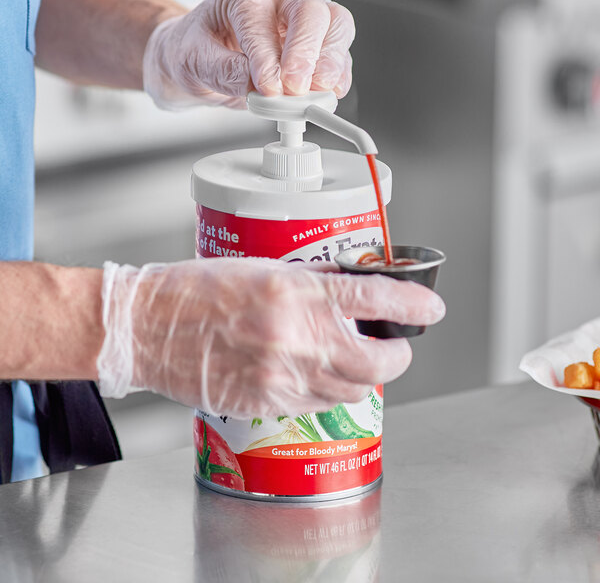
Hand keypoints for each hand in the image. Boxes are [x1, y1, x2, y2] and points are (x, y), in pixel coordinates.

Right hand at [96, 258, 444, 417]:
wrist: (149, 326)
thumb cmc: (196, 290)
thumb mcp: (264, 268)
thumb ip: (314, 284)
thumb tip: (352, 293)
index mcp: (296, 291)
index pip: (376, 298)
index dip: (413, 304)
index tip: (430, 308)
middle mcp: (296, 337)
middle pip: (377, 362)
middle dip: (397, 356)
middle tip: (395, 346)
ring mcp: (282, 376)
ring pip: (352, 390)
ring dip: (364, 375)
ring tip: (354, 359)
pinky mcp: (267, 403)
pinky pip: (317, 405)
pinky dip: (329, 391)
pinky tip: (317, 374)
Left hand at [142, 0, 354, 108]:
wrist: (204, 60)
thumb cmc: (199, 50)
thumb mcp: (195, 60)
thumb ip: (224, 72)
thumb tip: (257, 87)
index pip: (262, 19)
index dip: (267, 57)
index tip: (268, 88)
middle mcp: (282, 0)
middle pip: (311, 12)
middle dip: (307, 52)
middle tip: (295, 86)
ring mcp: (305, 23)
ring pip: (337, 27)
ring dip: (332, 62)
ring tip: (320, 90)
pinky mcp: (318, 49)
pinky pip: (339, 57)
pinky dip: (338, 78)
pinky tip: (329, 94)